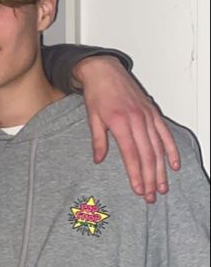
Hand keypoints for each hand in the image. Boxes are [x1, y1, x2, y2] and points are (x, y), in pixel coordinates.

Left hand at [73, 55, 179, 202]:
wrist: (104, 70)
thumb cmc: (97, 93)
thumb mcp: (92, 118)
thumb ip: (98, 141)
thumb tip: (99, 160)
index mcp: (120, 123)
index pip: (131, 154)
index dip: (136, 174)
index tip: (139, 190)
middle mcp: (137, 120)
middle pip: (147, 155)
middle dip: (150, 178)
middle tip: (151, 196)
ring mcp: (147, 116)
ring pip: (158, 148)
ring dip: (161, 170)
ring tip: (163, 187)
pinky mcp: (152, 112)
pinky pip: (165, 133)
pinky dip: (171, 149)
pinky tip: (174, 165)